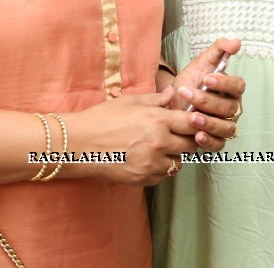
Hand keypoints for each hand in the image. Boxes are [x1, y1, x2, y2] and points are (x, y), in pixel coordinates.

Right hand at [71, 87, 197, 185]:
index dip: (195, 123)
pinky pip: (163, 176)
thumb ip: (155, 100)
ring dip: (175, 156)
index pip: (192, 123)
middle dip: (188, 140)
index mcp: (158, 120)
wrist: (78, 145)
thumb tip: (172, 94)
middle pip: (191, 145)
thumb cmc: (102, 119)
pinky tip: (149, 159)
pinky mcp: (143, 179)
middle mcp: (159, 143)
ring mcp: (151, 163)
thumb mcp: (129, 102)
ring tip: (161, 149)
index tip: (191, 123)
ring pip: (178, 163)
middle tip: (178, 136)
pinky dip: (161, 169)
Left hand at [170, 38, 244, 151]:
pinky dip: (209, 141)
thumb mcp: (200, 63)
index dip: (224, 83)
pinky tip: (197, 135)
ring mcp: (225, 125)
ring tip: (192, 117)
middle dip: (207, 101)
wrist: (171, 101)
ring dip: (209, 122)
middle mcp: (232, 108)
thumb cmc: (190, 82)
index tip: (206, 79)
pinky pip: (219, 144)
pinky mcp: (216, 140)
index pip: (238, 86)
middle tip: (187, 94)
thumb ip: (219, 50)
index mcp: (232, 89)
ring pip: (226, 127)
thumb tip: (237, 42)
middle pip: (228, 108)